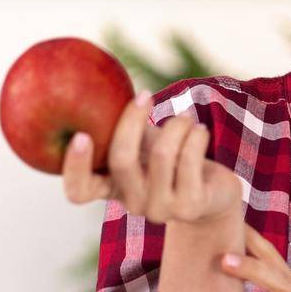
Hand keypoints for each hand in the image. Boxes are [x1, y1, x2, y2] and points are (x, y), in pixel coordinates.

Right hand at [61, 93, 242, 226]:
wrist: (215, 189)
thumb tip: (96, 81)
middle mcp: (133, 204)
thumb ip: (120, 126)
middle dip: (132, 120)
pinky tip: (200, 131)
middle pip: (121, 161)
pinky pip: (189, 159)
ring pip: (161, 155)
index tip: (81, 135)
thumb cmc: (172, 158)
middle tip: (144, 95)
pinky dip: (195, 135)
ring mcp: (161, 210)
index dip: (75, 166)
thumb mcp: (142, 142)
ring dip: (176, 125)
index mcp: (111, 189)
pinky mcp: (190, 207)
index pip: (78, 190)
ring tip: (185, 118)